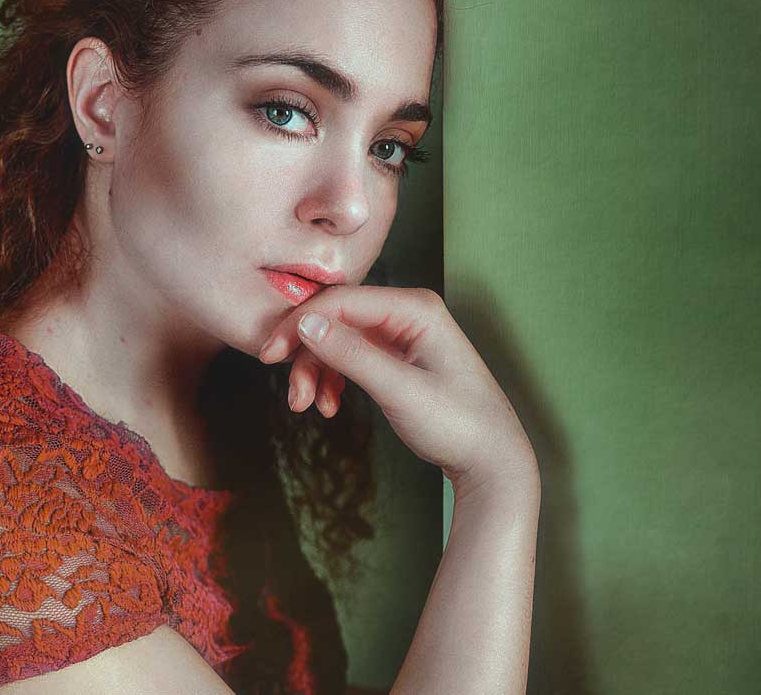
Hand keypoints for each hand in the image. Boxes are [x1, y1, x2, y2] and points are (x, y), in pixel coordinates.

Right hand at [257, 285, 537, 497]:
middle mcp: (408, 313)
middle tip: (290, 392)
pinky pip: (349, 356)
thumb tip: (305, 325)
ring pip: (338, 339)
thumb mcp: (401, 391)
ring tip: (308, 407)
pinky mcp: (396, 356)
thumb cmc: (459, 424)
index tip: (269, 355)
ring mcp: (402, 334)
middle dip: (307, 354)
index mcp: (416, 308)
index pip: (341, 300)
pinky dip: (332, 379)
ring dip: (316, 371)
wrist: (491, 461)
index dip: (299, 324)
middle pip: (336, 318)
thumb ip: (352, 356)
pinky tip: (327, 407)